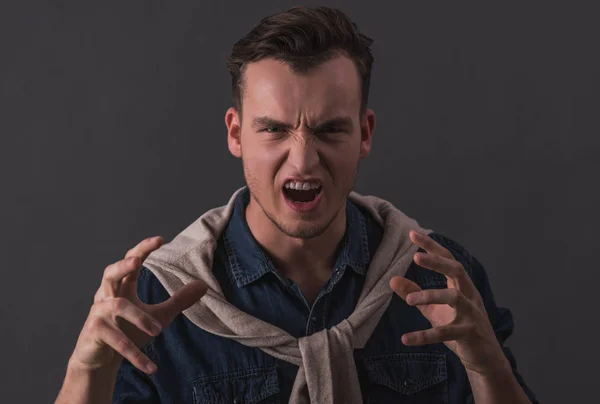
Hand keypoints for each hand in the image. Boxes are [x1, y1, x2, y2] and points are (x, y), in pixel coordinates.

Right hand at [69, 236, 206, 374]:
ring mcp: (99, 314)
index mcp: (122, 287)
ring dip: (139, 318)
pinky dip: (133, 353)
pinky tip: (150, 367)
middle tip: (136, 261)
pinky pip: (115, 340)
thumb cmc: (128, 331)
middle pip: (110, 273)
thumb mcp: (158, 315)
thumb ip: (178, 300)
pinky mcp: (94, 333)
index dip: (143, 250)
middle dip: (122, 265)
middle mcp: (107, 296)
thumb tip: (203, 285)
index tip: (160, 239)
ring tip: (157, 331)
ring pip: (117, 306)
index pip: (131, 262)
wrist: (100, 360)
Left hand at [389, 231, 507, 375]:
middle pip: (457, 270)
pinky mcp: (469, 334)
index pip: (448, 259)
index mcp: (462, 286)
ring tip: (409, 300)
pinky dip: (424, 336)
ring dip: (430, 296)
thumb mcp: (435, 309)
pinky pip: (445, 333)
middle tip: (415, 257)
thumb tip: (392, 279)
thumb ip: (415, 293)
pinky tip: (405, 339)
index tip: (412, 234)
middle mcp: (469, 296)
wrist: (486, 358)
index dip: (432, 246)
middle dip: (437, 262)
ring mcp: (471, 315)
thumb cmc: (460, 329)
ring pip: (454, 298)